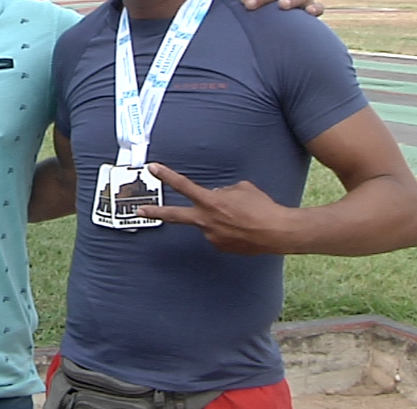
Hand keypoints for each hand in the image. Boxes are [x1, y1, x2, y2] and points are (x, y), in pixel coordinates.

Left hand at [135, 164, 297, 254]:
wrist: (276, 232)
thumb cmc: (261, 207)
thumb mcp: (241, 188)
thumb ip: (221, 191)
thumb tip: (215, 196)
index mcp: (210, 201)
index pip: (183, 185)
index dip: (166, 175)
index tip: (153, 168)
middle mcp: (206, 220)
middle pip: (175, 216)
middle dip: (156, 212)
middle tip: (140, 210)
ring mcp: (211, 236)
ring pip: (208, 222)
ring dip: (219, 219)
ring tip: (241, 218)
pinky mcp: (220, 247)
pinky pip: (219, 233)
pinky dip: (227, 229)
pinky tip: (242, 228)